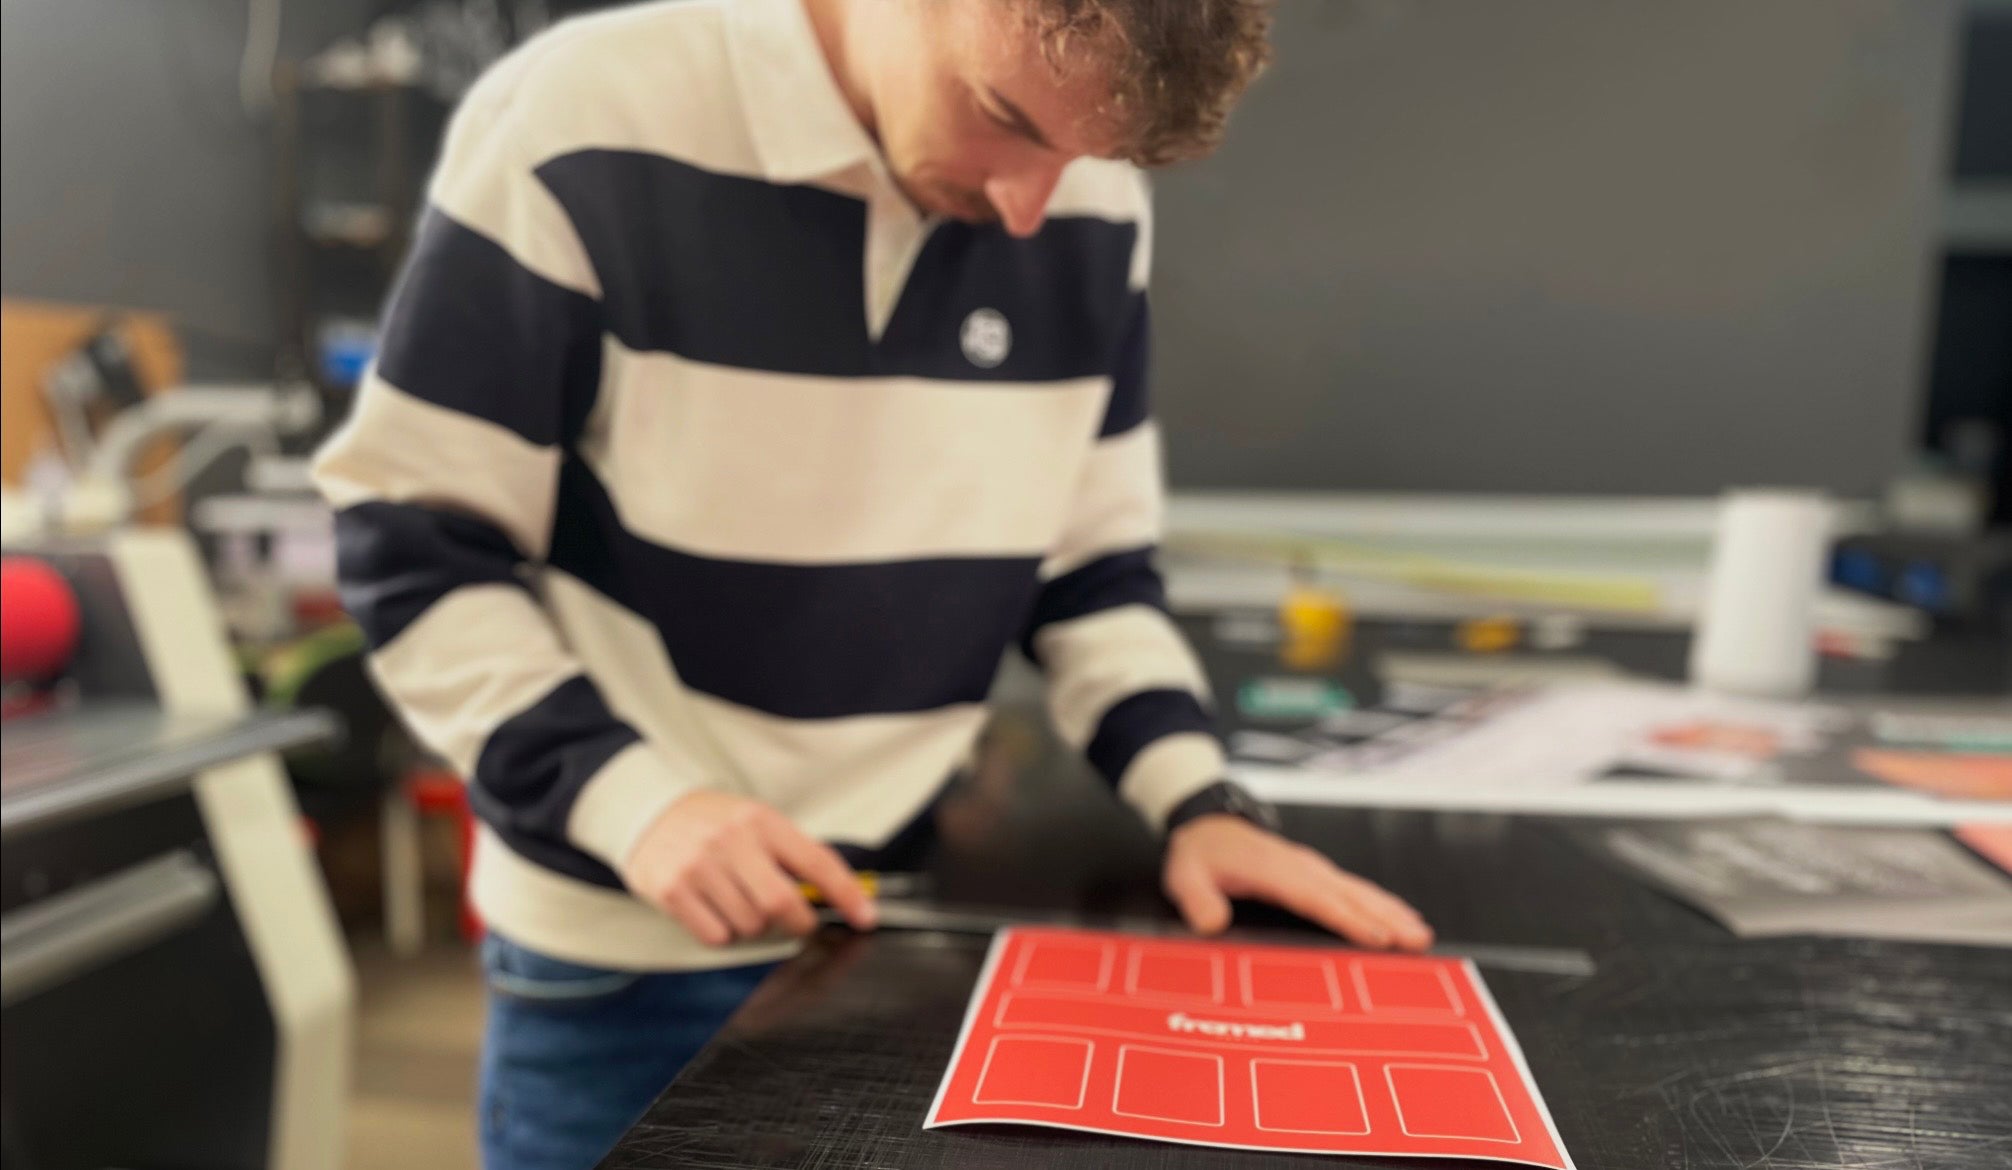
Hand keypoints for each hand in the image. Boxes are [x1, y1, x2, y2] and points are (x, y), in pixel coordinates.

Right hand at [620, 791, 877, 945]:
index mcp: (761, 821)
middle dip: (797, 923)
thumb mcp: (756, 820)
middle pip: (782, 904)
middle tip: (795, 921)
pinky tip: (714, 909)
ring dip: (754, 926)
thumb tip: (844, 889)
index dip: (846, 894)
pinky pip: (716, 936)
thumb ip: (794, 852)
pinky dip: (723, 933)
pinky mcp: (671, 891)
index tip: (865, 919)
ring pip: (749, 925)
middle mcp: (730, 841)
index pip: (815, 861)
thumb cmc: (713, 822)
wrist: (647, 811)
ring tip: (740, 902)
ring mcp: (698, 866)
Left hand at [1161, 815, 1432, 950]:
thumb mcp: (1184, 875)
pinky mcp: (1314, 872)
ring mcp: (1311, 867)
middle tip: (1418, 939)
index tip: (1377, 937)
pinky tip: (1398, 915)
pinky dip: (1379, 901)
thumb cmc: (1200, 851)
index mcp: (1272, 869)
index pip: (1316, 898)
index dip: (1347, 919)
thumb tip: (1212, 923)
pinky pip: (1352, 887)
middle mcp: (1299, 866)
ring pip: (1358, 890)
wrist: (1206, 821)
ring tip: (1419, 932)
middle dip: (1386, 918)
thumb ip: (1197, 899)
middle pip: (1349, 894)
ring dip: (1390, 910)